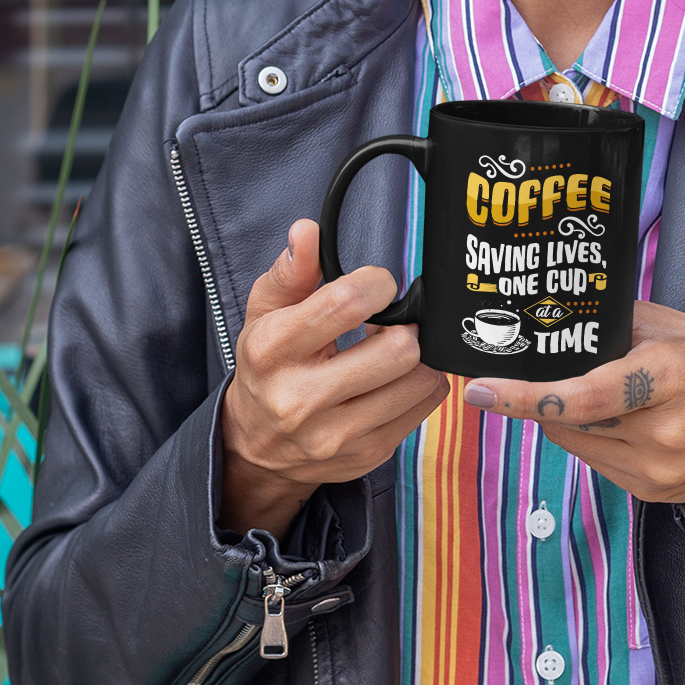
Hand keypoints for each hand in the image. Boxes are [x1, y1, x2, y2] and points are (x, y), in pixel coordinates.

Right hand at [219, 220, 448, 538]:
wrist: (257, 446)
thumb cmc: (268, 368)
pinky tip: (396, 377)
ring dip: (418, 356)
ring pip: (420, 380)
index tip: (378, 286)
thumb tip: (307, 231)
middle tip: (392, 322)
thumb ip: (290, 270)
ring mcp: (338, 434)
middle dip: (405, 325)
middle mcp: (301, 399)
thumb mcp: (265, 314)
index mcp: (273, 351)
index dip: (378, 284)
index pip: (346, 303)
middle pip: (398, 348)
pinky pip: (427, 406)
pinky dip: (422, 383)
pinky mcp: (369, 453)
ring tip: (392, 349)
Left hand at [460, 301, 684, 532]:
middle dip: (537, 398)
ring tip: (583, 391)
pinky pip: (595, 462)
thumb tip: (546, 322)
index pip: (582, 396)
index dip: (524, 395)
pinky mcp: (651, 494)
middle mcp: (664, 433)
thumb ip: (611, 325)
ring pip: (575, 444)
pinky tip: (606, 418)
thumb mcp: (676, 326)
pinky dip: (588, 437)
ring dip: (562, 419)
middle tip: (518, 372)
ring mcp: (658, 471)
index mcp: (672, 377)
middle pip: (569, 421)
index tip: (478, 388)